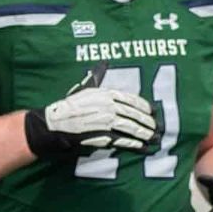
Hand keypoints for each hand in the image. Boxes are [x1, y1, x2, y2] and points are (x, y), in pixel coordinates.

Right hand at [24, 64, 157, 158]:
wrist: (55, 124)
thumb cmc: (69, 106)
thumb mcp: (84, 88)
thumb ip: (97, 77)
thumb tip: (103, 64)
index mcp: (107, 94)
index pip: (132, 100)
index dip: (144, 106)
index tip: (152, 111)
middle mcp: (109, 107)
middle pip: (134, 115)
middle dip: (147, 122)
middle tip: (156, 128)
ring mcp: (107, 122)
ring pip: (132, 128)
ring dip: (144, 134)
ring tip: (153, 138)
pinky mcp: (103, 136)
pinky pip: (123, 141)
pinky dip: (134, 145)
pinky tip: (142, 147)